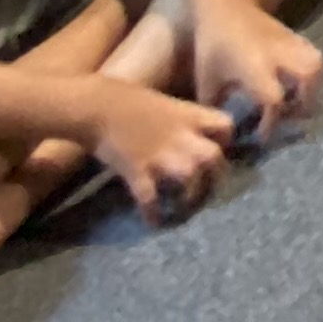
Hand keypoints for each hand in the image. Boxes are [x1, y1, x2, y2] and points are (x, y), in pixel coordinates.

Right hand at [85, 75, 236, 219]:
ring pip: (190, 177)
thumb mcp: (166, 103)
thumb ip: (181, 120)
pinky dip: (153, 214)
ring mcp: (160, 155)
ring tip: (182, 207)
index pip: (226, 127)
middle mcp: (181, 136)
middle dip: (215, 177)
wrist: (96, 105)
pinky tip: (153, 222)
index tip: (217, 151)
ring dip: (190, 197)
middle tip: (206, 190)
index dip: (225, 141)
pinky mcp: (137, 171)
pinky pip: (150, 199)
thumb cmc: (129, 100)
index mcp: (190, 115)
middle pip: (214, 158)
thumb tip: (190, 136)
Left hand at [188, 2, 322, 137]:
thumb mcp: (207, 80)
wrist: (223, 3)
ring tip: (299, 98)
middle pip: (308, 77)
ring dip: (312, 85)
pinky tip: (295, 79)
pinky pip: (312, 53)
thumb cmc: (211, 44)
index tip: (263, 136)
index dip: (271, 122)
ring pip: (316, 63)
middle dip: (304, 101)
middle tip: (291, 115)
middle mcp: (278, 55)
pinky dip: (309, 70)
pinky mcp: (293, 34)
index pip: (274, 99)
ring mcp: (289, 42)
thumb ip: (216, 107)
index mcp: (255, 67)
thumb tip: (222, 130)